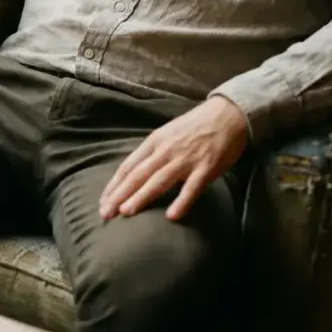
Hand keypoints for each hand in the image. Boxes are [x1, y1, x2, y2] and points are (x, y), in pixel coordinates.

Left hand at [99, 96, 248, 222]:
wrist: (228, 114)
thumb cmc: (196, 125)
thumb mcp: (168, 133)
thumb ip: (153, 152)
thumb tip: (134, 174)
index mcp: (155, 141)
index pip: (129, 166)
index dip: (115, 185)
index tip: (103, 201)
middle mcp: (166, 150)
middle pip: (138, 175)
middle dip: (120, 195)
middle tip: (106, 213)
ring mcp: (186, 159)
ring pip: (159, 181)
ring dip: (141, 197)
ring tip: (126, 212)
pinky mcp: (206, 168)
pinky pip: (191, 188)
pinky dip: (181, 202)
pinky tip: (171, 217)